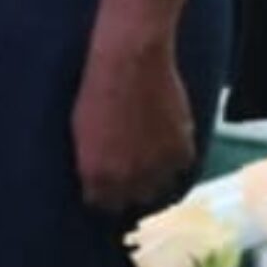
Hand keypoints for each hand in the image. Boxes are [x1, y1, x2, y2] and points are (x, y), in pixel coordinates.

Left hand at [71, 32, 194, 213]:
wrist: (130, 62)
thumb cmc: (97, 88)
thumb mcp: (83, 132)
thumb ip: (92, 161)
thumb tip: (99, 177)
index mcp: (96, 174)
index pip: (103, 204)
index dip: (107, 194)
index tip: (111, 186)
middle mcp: (127, 178)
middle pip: (134, 200)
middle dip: (132, 190)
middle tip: (133, 173)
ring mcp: (156, 166)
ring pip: (162, 187)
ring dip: (158, 177)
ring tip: (155, 162)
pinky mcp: (181, 148)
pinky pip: (183, 166)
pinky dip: (178, 159)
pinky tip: (171, 145)